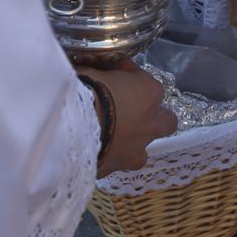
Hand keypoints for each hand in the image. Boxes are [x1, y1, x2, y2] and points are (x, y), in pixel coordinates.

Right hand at [77, 59, 175, 176]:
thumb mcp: (92, 69)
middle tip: (129, 111)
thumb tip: (96, 69)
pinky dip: (109, 157)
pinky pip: (118, 163)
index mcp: (149, 91)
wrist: (69, 130)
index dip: (128, 76)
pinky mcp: (119, 168)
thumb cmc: (84, 91)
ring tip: (111, 137)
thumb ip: (100, 71)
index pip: (144, 78)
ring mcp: (137, 149)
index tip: (111, 75)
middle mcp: (151, 121)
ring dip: (132, 143)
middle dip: (152, 117)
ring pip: (145, 149)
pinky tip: (94, 151)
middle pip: (166, 120)